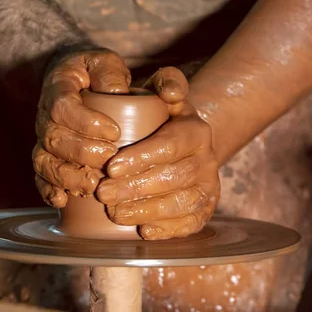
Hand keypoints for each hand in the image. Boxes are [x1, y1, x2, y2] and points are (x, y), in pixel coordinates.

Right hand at [33, 48, 131, 207]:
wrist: (75, 79)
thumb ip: (112, 73)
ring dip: (67, 176)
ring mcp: (43, 139)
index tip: (114, 131)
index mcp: (58, 88)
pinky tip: (63, 201)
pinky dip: (49, 191)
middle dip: (81, 153)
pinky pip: (40, 177)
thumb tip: (120, 94)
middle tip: (110, 158)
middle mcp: (45, 116)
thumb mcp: (105, 61)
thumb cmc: (95, 72)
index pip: (63, 106)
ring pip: (44, 161)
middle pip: (53, 138)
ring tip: (93, 184)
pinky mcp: (47, 157)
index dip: (85, 122)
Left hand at [96, 67, 219, 239]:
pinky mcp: (206, 208)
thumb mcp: (164, 90)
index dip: (141, 158)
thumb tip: (170, 94)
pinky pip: (192, 223)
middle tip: (103, 193)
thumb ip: (167, 80)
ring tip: (115, 213)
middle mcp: (207, 159)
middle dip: (135, 189)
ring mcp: (208, 185)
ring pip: (182, 204)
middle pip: (173, 178)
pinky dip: (169, 230)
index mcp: (196, 130)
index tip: (111, 167)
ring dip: (146, 211)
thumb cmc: (162, 115)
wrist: (184, 140)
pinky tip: (144, 231)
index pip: (169, 146)